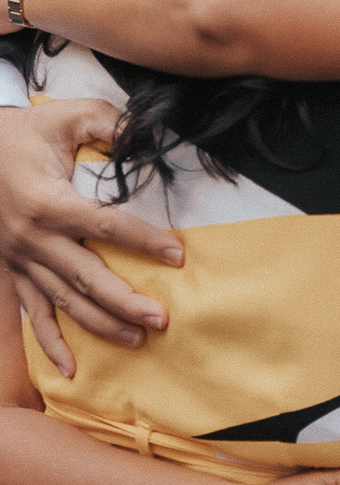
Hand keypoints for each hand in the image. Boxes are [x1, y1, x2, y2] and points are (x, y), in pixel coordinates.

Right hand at [0, 100, 184, 376]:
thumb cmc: (24, 134)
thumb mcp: (65, 116)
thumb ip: (106, 121)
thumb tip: (144, 131)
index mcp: (49, 201)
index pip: (104, 225)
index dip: (143, 240)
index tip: (178, 255)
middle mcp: (33, 238)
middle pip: (86, 276)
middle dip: (125, 301)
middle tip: (162, 319)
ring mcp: (20, 260)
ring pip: (63, 301)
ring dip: (100, 324)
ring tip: (137, 340)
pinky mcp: (12, 271)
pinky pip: (32, 312)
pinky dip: (50, 343)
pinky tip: (71, 368)